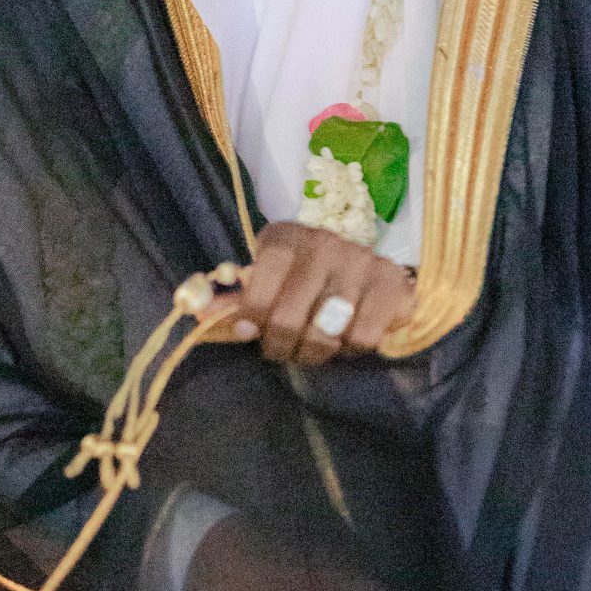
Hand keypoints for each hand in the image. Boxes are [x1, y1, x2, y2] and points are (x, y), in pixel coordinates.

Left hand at [222, 221, 415, 366]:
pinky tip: (346, 338)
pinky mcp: (392, 284)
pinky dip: (351, 349)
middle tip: (281, 350)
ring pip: (326, 332)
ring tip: (312, 348)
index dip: (252, 312)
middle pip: (290, 316)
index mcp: (289, 238)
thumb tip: (199, 316)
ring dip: (315, 352)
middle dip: (281, 345)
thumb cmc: (308, 277)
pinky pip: (363, 337)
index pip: (262, 278)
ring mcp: (361, 262)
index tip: (249, 332)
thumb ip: (239, 300)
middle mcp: (325, 244)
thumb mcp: (271, 279)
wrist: (370, 266)